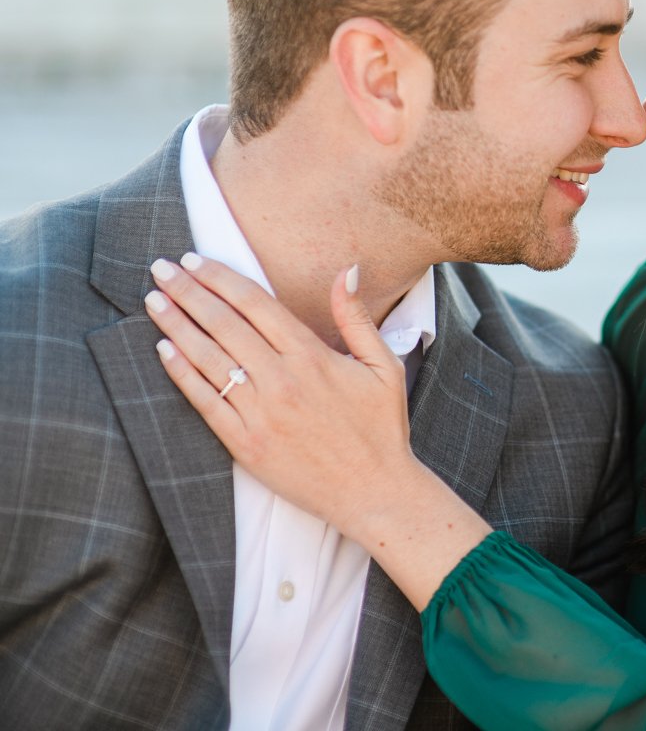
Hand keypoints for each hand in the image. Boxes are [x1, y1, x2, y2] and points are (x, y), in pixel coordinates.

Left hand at [145, 254, 494, 608]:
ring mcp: (260, 413)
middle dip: (188, 291)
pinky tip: (164, 351)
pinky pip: (205, 402)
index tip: (195, 260)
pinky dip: (181, 374)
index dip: (221, 278)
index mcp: (313, 356)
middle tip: (161, 269)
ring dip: (176, 326)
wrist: (373, 491)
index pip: (255, 304)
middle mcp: (281, 380)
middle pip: (223, 324)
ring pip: (208, 359)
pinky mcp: (245, 444)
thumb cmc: (381, 429)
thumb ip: (357, 318)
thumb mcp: (385, 366)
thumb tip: (345, 271)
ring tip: (154, 301)